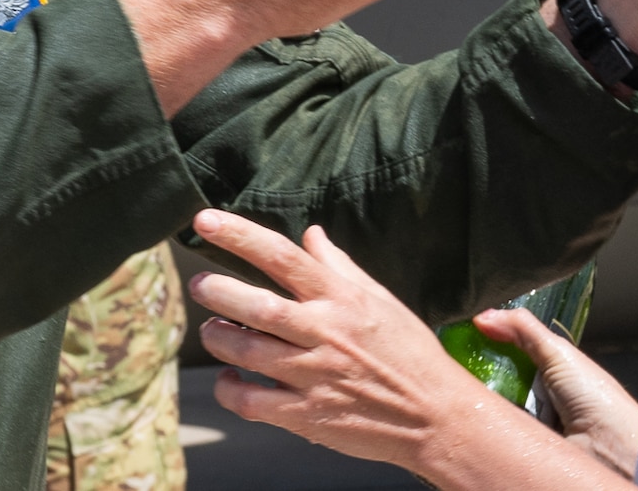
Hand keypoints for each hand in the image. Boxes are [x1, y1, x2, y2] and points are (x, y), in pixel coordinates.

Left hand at [186, 209, 509, 472]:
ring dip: (218, 338)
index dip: (240, 236)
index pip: (283, 257)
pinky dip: (229, 390)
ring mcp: (314, 376)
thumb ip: (339, 267)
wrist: (437, 417)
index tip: (205, 220)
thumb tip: (311, 234)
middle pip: (257, 306)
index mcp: (342, 299)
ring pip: (246, 352)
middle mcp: (325, 333)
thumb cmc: (410, 352)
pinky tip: (228, 379)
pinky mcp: (307, 416)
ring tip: (212, 329)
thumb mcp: (380, 300)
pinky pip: (251, 402)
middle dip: (218, 291)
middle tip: (200, 284)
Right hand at [475, 307, 637, 477]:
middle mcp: (538, 396)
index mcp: (549, 369)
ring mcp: (530, 423)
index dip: (486, 344)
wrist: (612, 451)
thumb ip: (522, 329)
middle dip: (477, 374)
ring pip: (493, 406)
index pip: (509, 351)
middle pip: (496, 379)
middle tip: (456, 367)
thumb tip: (483, 315)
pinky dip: (488, 426)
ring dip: (481, 402)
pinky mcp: (524, 446)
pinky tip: (474, 418)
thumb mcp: (558, 352)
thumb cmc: (598, 400)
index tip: (460, 337)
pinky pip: (497, 432)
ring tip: (461, 393)